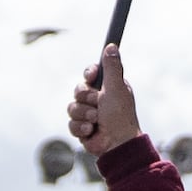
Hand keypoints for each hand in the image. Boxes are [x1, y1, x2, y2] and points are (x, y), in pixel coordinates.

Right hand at [68, 45, 141, 160]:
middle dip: (86, 98)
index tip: (91, 76)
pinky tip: (91, 131)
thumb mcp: (117, 87)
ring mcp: (88, 114)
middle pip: (77, 89)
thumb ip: (112, 67)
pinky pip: (71, 123)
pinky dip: (81, 127)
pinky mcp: (81, 128)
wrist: (116, 144)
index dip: (88, 74)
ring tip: (96, 121)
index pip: (90, 73)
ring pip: (72, 107)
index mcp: (107, 88)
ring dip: (84, 114)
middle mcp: (97, 99)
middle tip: (97, 103)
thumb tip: (112, 46)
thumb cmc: (120, 115)